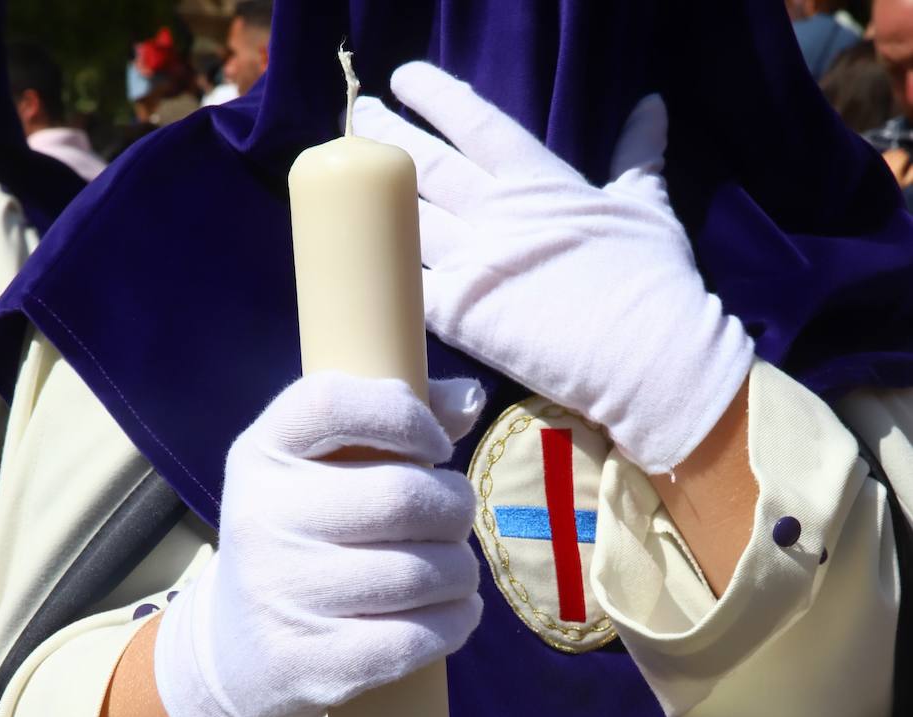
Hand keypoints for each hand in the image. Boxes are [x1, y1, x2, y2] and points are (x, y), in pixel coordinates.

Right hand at [154, 371, 483, 716]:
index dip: (404, 417)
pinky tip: (455, 613)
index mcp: (261, 454)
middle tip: (455, 520)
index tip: (437, 447)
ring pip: (420, 573)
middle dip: (455, 508)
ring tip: (455, 571)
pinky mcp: (313, 663)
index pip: (331, 404)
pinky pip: (416, 639)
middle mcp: (261, 519)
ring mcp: (283, 595)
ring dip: (462, 571)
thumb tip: (468, 399)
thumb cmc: (301, 539)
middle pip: (401, 497)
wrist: (236, 651)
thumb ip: (389, 421)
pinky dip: (456, 623)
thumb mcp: (317, 468)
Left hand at [355, 63, 752, 474]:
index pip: (473, 121)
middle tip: (357, 118)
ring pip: (404, 220)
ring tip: (344, 181)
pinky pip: (406, 288)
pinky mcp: (462, 317)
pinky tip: (352, 263)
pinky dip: (379, 275)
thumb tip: (651, 108)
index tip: (404, 78)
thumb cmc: (655, 283)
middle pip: (424, 164)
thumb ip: (639, 157)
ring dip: (369, 200)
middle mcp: (496, 211)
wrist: (648, 355)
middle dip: (385, 136)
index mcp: (538, 179)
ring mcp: (474, 262)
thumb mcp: (648, 207)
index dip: (434, 95)